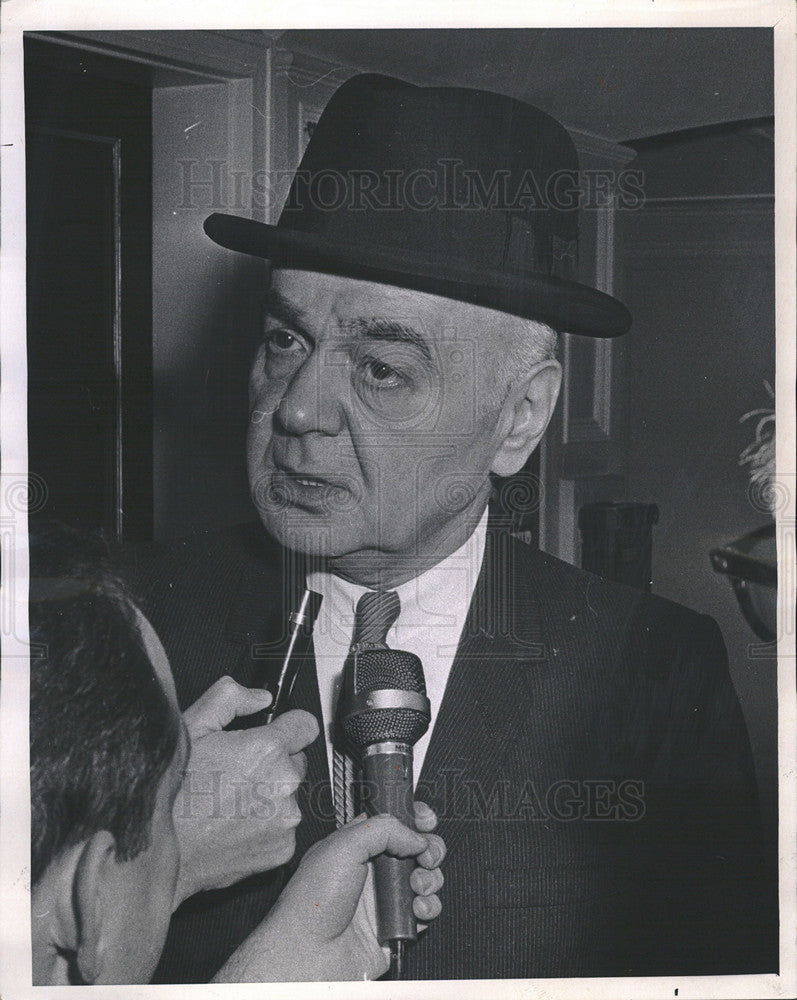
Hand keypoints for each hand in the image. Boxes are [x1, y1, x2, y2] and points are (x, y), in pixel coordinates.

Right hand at [172, 676, 318, 906]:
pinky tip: (234, 826)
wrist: (156, 853)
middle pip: (295, 762)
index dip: (288, 726)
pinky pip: (283, 827)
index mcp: (266, 751)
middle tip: (236, 774)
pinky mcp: (282, 849)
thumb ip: (230, 699)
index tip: (276, 733)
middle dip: (273, 764)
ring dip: (269, 796)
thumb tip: (259, 698)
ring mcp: (284, 820)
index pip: (306, 725)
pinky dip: (265, 826)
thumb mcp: (191, 727)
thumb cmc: (170, 793)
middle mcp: (282, 786)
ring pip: (288, 796)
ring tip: (230, 803)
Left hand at [212, 805, 445, 981]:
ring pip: (426, 878)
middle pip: (416, 849)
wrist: (309, 953)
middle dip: (430, 848)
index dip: (413, 819)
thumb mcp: (342, 847)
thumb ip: (383, 830)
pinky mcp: (396, 926)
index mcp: (358, 845)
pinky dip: (429, 907)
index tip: (424, 821)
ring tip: (417, 886)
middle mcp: (374, 870)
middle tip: (425, 856)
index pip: (393, 823)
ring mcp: (386, 898)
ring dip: (431, 878)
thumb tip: (415, 836)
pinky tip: (417, 909)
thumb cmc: (312, 902)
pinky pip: (426, 911)